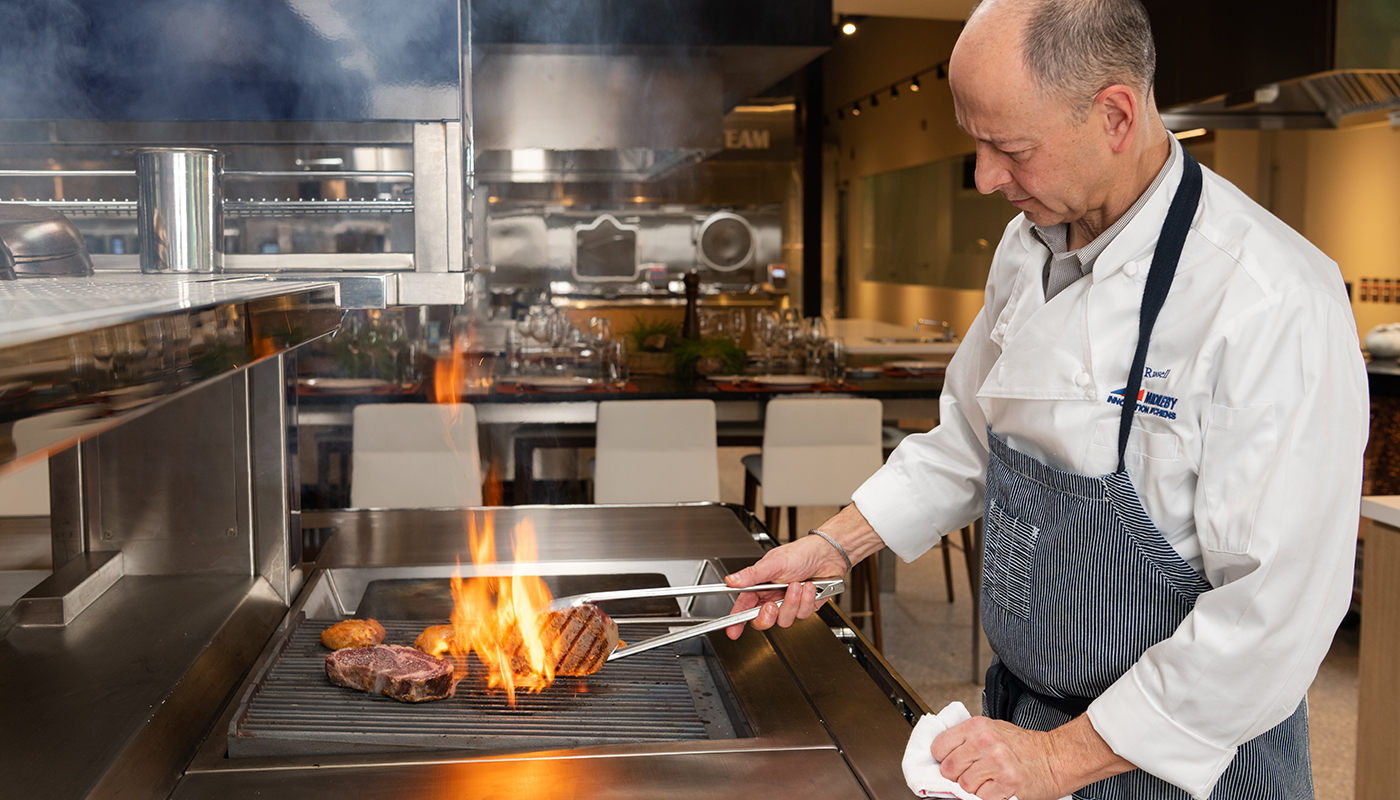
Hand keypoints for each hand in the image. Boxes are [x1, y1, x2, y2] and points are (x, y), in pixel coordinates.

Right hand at [722, 537, 840, 638]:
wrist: (828, 554)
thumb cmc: (801, 553)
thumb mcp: (773, 563)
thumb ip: (751, 575)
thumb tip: (731, 581)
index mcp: (760, 586)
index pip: (744, 606)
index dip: (737, 621)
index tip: (732, 631)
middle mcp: (773, 596)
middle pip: (762, 620)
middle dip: (768, 616)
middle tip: (772, 606)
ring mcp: (789, 603)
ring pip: (784, 619)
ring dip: (792, 602)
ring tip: (797, 585)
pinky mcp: (804, 607)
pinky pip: (802, 614)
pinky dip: (807, 600)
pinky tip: (809, 587)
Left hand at [931, 714, 1132, 799]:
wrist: (1056, 757)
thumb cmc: (1025, 746)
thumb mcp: (993, 730)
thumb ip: (968, 740)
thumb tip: (943, 757)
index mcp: (977, 727)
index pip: (939, 747)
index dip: (942, 759)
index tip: (950, 763)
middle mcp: (985, 742)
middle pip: (949, 769)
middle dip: (957, 777)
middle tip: (972, 775)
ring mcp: (997, 763)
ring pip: (965, 786)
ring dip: (974, 789)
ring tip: (989, 781)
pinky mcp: (1008, 783)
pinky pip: (982, 798)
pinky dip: (988, 797)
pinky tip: (999, 788)